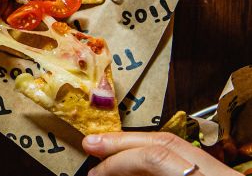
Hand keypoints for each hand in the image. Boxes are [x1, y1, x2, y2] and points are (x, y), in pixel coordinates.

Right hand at [83, 132, 239, 175]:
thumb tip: (106, 172)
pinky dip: (152, 156)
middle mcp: (218, 172)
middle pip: (165, 141)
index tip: (95, 172)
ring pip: (175, 144)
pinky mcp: (220, 173)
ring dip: (134, 146)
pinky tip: (132, 161)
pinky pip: (183, 155)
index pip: (156, 158)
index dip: (118, 161)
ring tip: (107, 153)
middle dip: (121, 142)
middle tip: (91, 145)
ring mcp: (222, 171)